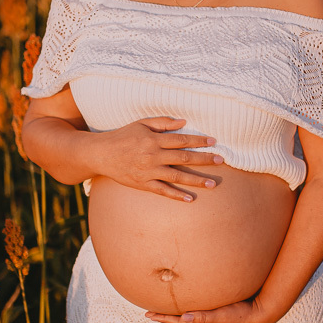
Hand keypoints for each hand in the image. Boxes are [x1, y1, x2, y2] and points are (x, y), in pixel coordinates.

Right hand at [93, 117, 224, 200]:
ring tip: (213, 184)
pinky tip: (190, 199)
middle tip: (221, 161)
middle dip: (204, 159)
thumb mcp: (141, 124)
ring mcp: (148, 171)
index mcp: (153, 140)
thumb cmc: (123, 136)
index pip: (181, 139)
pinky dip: (176, 196)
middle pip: (183, 158)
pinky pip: (162, 191)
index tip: (214, 142)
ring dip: (196, 180)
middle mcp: (152, 156)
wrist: (101, 154)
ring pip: (177, 176)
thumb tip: (184, 122)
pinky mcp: (143, 184)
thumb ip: (163, 123)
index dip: (199, 141)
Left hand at [144, 296, 275, 322]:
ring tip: (165, 322)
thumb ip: (203, 317)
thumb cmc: (240, 315)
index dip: (162, 317)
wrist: (258, 317)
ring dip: (175, 322)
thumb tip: (182, 318)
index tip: (148, 314)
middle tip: (150, 315)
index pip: (177, 321)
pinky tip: (187, 322)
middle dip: (164, 319)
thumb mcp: (221, 315)